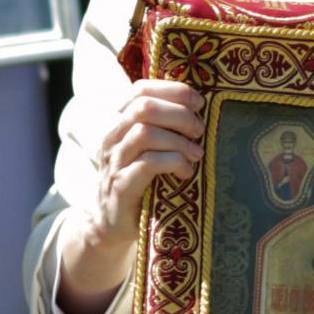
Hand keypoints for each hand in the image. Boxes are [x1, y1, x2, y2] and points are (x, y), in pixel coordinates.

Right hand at [53, 79, 205, 313]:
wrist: (112, 224)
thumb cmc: (140, 180)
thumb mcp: (149, 148)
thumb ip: (164, 126)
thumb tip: (202, 107)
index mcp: (120, 122)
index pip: (140, 89)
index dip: (172, 89)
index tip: (198, 102)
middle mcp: (112, 137)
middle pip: (144, 107)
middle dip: (179, 114)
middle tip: (200, 130)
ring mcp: (114, 162)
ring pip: (145, 132)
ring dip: (178, 140)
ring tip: (197, 153)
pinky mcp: (121, 187)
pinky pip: (148, 164)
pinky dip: (173, 162)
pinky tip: (187, 172)